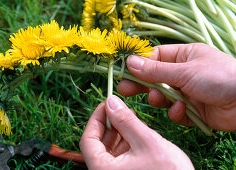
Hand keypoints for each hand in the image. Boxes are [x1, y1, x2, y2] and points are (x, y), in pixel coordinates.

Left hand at [80, 95, 193, 169]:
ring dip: (120, 132)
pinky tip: (138, 133)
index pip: (88, 140)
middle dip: (110, 124)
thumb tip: (111, 102)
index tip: (107, 104)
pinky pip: (122, 157)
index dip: (96, 119)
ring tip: (132, 119)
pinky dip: (127, 143)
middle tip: (122, 109)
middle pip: (99, 144)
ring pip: (111, 150)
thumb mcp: (146, 142)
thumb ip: (126, 121)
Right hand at [118, 43, 235, 130]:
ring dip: (161, 100)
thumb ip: (156, 70)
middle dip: (141, 85)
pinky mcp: (191, 110)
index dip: (138, 65)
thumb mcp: (185, 71)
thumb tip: (130, 62)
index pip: (154, 58)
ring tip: (161, 100)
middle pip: (154, 78)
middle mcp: (183, 73)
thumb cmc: (220, 77)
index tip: (124, 72)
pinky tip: (184, 110)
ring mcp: (187, 92)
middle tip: (124, 90)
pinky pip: (175, 112)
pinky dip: (177, 113)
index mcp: (183, 56)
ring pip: (163, 97)